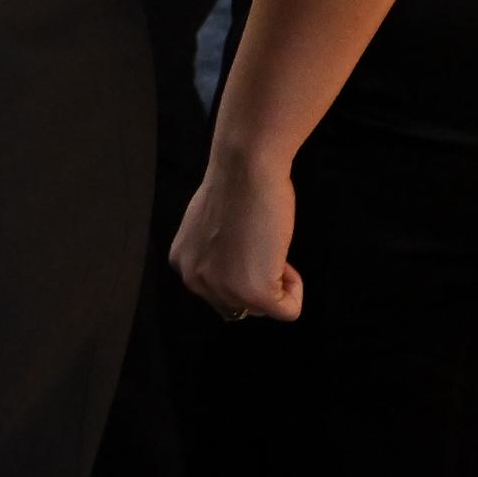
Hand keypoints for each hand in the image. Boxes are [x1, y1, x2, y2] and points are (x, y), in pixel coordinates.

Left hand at [169, 151, 303, 323]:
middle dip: (257, 278)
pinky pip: (287, 311)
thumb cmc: (234, 183)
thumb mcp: (209, 227)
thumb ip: (214, 254)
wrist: (245, 166)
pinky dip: (295, 291)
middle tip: (259, 240)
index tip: (244, 236)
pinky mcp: (254, 292)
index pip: (219, 290)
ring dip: (275, 280)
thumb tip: (233, 268)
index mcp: (182, 263)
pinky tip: (284, 259)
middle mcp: (195, 281)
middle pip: (240, 305)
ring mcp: (224, 289)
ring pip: (263, 308)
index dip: (242, 267)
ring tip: (268, 243)